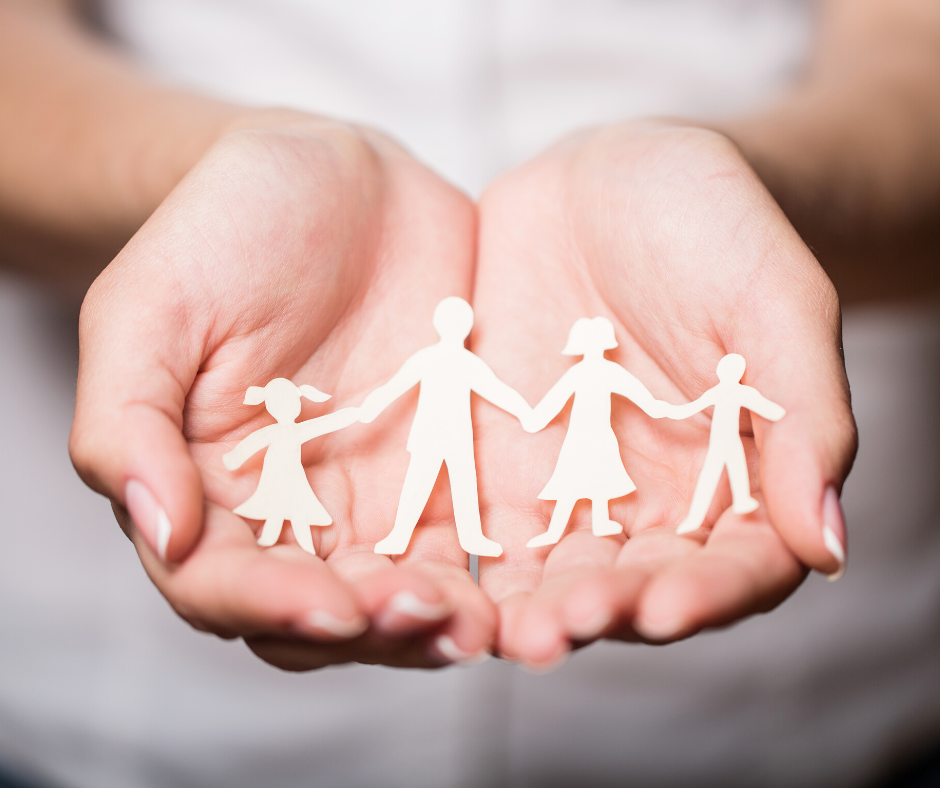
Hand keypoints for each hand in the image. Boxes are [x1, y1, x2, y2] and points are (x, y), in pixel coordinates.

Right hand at [70, 113, 494, 669]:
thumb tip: (159, 529)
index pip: (221, 583)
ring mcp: (369, 500)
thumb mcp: (152, 305)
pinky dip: (487, 582)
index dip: (270, 606)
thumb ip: (127, 419)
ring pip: (394, 599)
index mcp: (203, 486)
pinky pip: (463, 550)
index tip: (332, 604)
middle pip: (317, 613)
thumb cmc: (226, 229)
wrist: (338, 179)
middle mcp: (284, 513)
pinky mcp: (439, 476)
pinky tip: (520, 590)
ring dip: (432, 627)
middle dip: (368, 630)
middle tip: (425, 615)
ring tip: (479, 625)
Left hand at [470, 121, 856, 668]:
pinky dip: (468, 561)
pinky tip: (436, 581)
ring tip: (503, 631)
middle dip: (603, 612)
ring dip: (533, 608)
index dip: (710, 593)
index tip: (669, 608)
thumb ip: (803, 414)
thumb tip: (829, 544)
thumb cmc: (715, 228)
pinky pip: (486, 527)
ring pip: (559, 572)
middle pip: (639, 584)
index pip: (741, 562)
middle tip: (557, 632)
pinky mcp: (506, 467)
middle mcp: (661, 501)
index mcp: (744, 476)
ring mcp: (578, 488)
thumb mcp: (772, 299)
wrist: (612, 181)